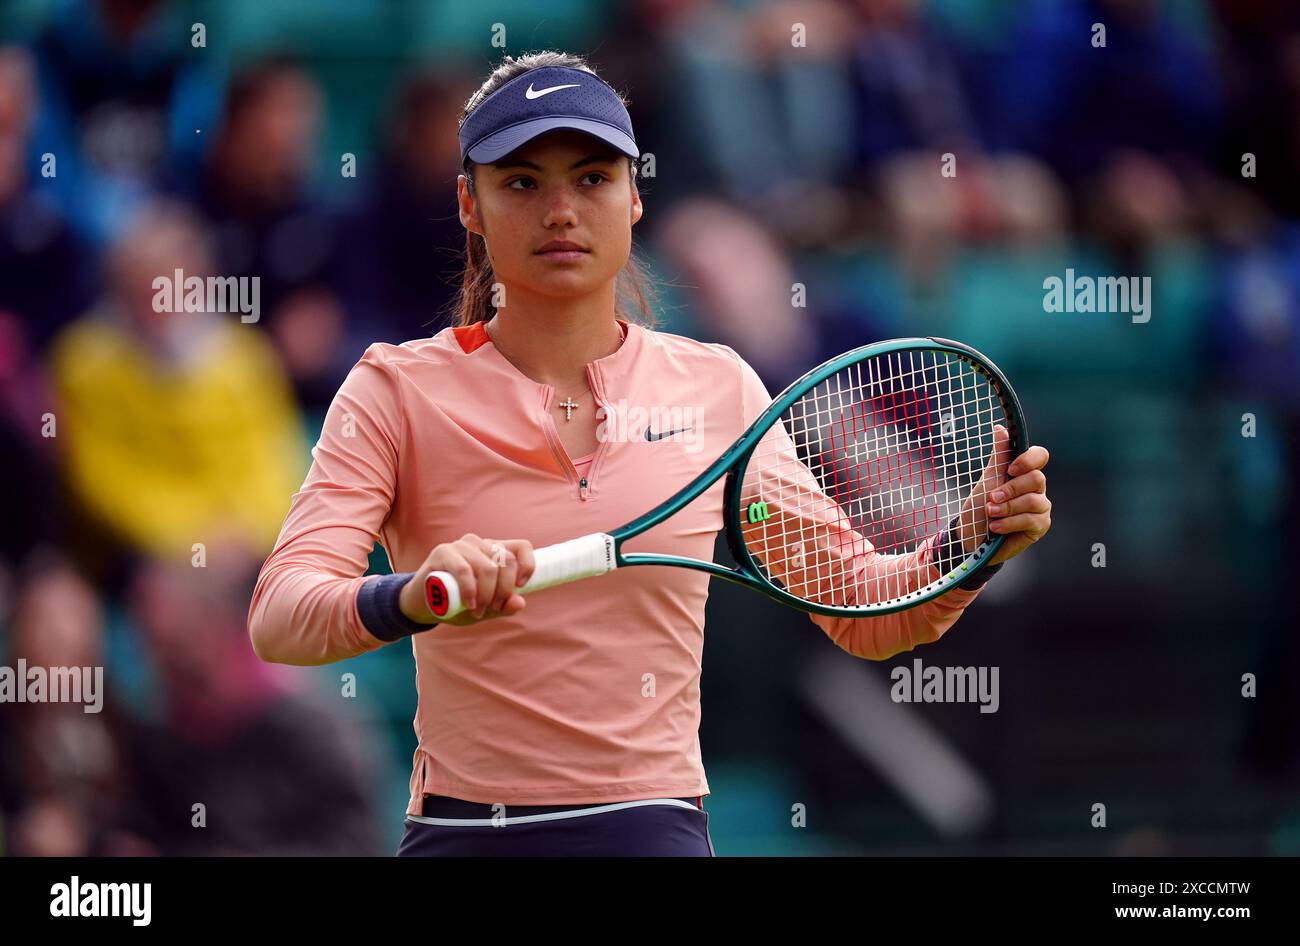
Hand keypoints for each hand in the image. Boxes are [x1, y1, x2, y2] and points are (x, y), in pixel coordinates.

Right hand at [399, 534, 535, 625]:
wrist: (421, 604)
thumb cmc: (456, 603)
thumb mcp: (484, 608)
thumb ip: (502, 606)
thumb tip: (520, 602)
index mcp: (494, 551)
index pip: (522, 547)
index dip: (528, 565)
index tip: (521, 587)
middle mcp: (480, 544)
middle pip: (506, 561)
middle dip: (504, 590)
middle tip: (492, 609)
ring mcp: (461, 545)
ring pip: (488, 567)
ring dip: (486, 595)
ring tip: (478, 611)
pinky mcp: (443, 552)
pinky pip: (465, 570)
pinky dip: (470, 590)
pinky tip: (468, 604)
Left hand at [955, 425, 1051, 565]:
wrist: (971, 536)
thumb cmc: (980, 506)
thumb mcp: (988, 479)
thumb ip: (999, 456)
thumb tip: (1000, 428)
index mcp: (1024, 472)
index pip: (1040, 456)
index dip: (1029, 460)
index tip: (1011, 469)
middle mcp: (1036, 488)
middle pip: (1037, 478)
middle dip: (1010, 489)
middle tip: (991, 498)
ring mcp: (1040, 507)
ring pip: (1033, 501)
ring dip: (1007, 508)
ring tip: (991, 514)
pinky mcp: (1040, 526)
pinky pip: (1031, 520)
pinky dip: (1009, 522)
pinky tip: (996, 527)